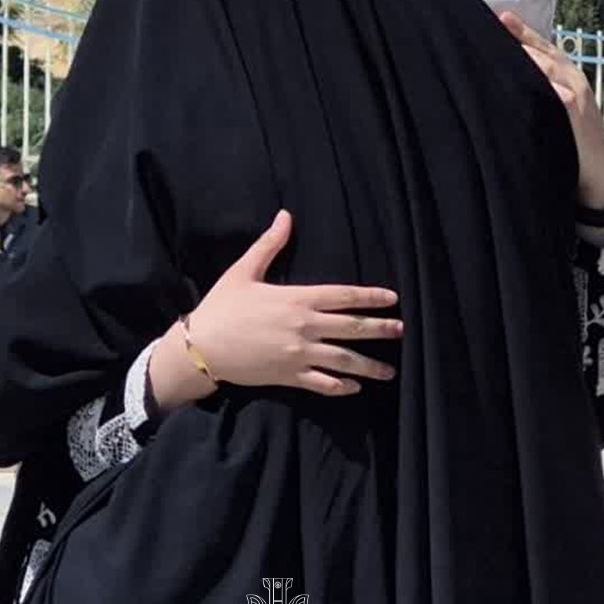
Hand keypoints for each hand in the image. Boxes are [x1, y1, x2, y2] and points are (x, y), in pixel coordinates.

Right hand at [184, 210, 402, 396]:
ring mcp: (299, 354)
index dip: (371, 297)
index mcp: (297, 299)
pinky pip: (322, 384)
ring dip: (370, 366)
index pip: (344, 296)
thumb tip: (285, 216)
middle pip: (352, 328)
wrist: (201, 347)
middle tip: (401, 330)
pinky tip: (355, 387)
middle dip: (380, 329)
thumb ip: (269, 245)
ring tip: (390, 371)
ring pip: (344, 361)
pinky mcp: (289, 376)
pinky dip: (341, 386)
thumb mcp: (244, 271)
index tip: (393, 299)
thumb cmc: (222, 307)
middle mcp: (304, 327)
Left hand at [499, 11, 603, 207]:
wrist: (601, 178)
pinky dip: (544, 86)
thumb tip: (504, 82)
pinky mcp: (578, 117)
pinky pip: (559, 96)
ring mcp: (577, 97)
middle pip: (541, 53)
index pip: (541, 48)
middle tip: (488, 27)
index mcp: (566, 77)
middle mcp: (573, 81)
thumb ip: (536, 93)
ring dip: (526, 57)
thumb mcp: (554, 113)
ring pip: (548, 68)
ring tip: (500, 46)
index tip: (498, 18)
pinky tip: (525, 79)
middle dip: (517, 40)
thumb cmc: (573, 145)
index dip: (521, 32)